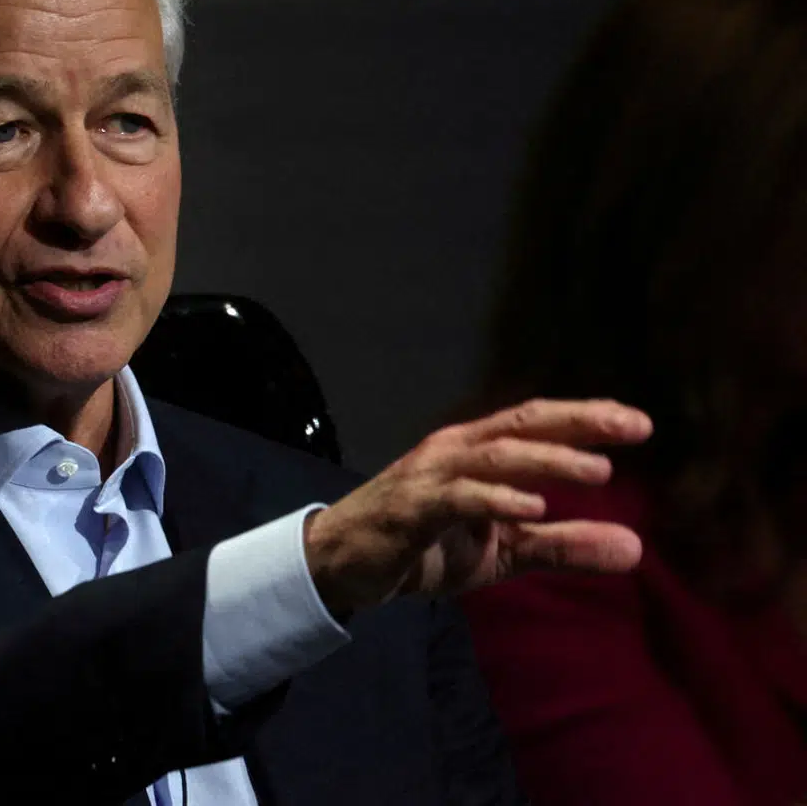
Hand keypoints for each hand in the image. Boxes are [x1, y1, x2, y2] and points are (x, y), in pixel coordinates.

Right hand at [305, 398, 651, 614]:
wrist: (342, 564)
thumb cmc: (423, 547)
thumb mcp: (502, 550)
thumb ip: (562, 545)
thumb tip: (637, 549)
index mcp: (476, 451)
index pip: (536, 422)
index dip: (585, 417)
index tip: (640, 422)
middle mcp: (455, 450)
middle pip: (522, 424)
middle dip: (579, 423)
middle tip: (633, 427)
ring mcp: (431, 475)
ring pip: (496, 455)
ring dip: (548, 460)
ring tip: (598, 472)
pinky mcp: (412, 508)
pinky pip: (458, 497)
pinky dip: (496, 498)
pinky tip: (533, 507)